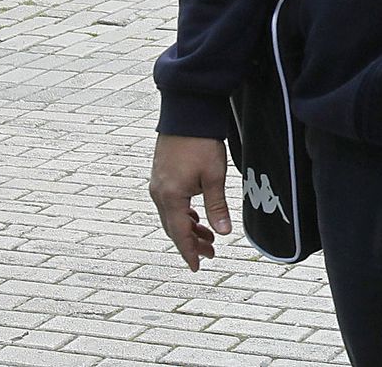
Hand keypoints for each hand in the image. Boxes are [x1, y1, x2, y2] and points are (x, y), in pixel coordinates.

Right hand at [149, 133, 230, 270]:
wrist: (187, 114)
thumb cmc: (201, 143)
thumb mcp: (214, 177)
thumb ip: (217, 206)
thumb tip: (223, 232)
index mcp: (170, 197)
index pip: (179, 234)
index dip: (189, 252)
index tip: (197, 267)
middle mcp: (159, 194)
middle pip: (174, 228)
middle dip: (192, 242)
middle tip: (212, 252)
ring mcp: (158, 185)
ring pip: (172, 216)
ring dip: (189, 228)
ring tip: (208, 237)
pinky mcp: (161, 176)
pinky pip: (170, 204)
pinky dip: (183, 214)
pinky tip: (196, 216)